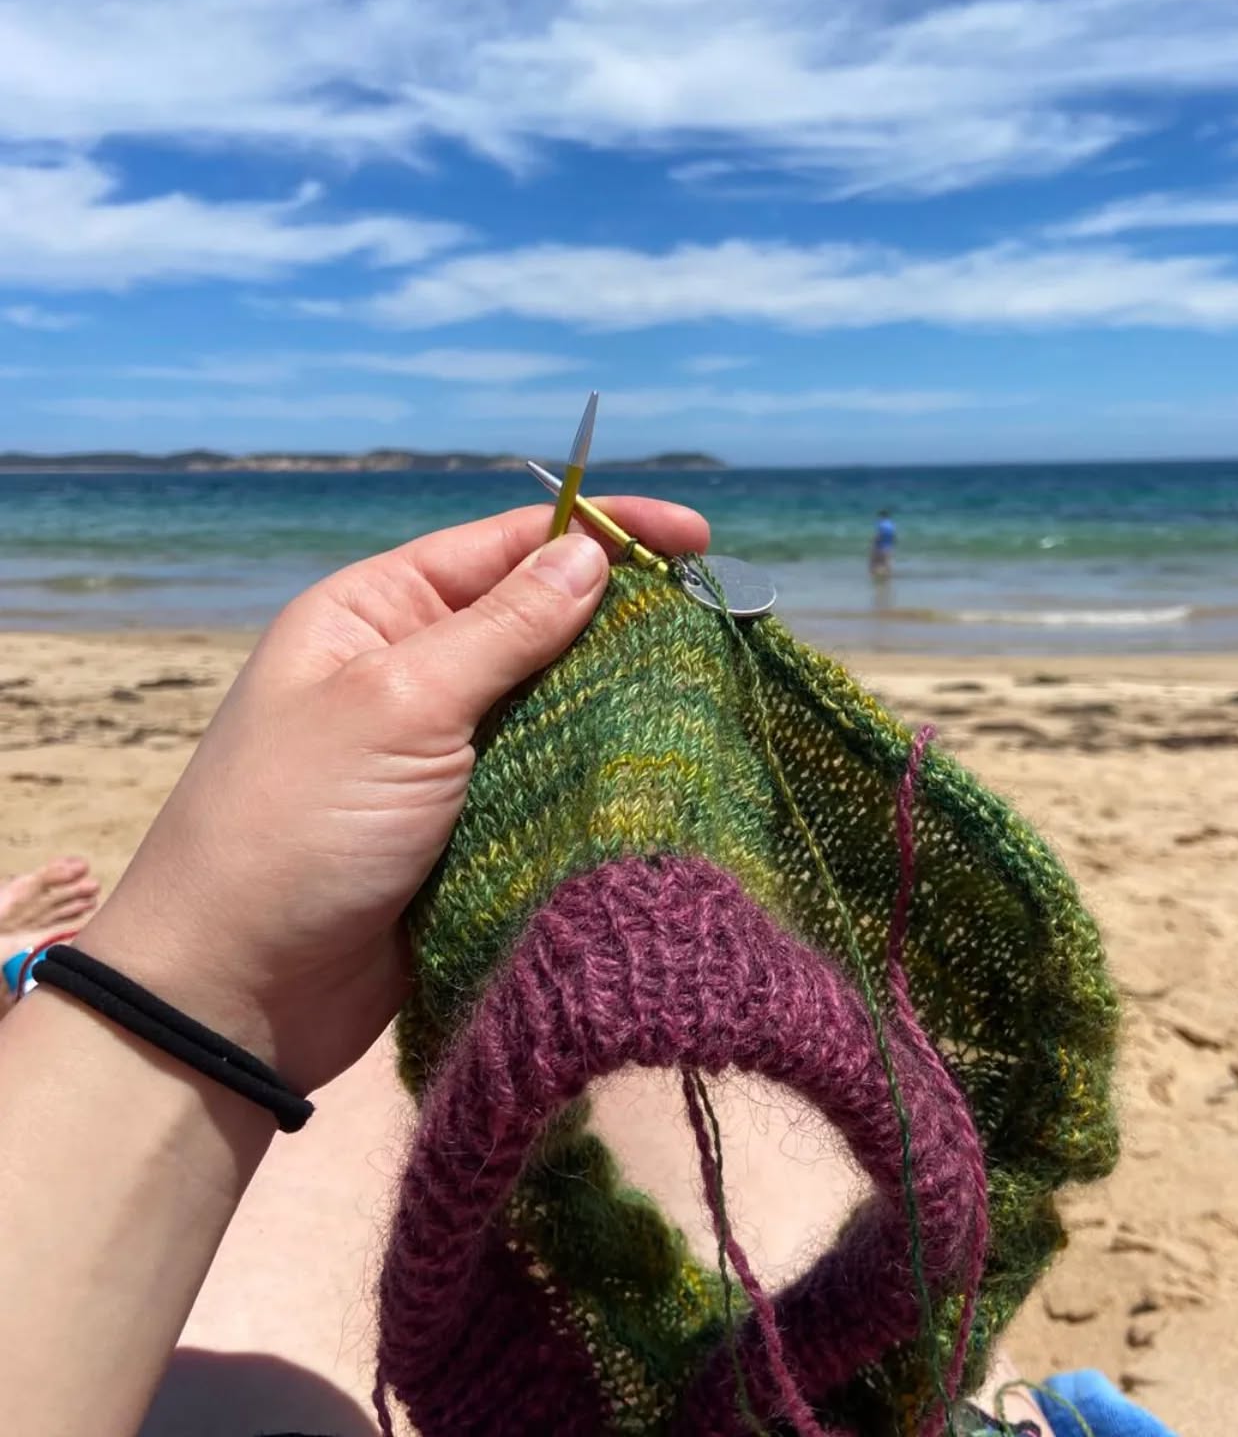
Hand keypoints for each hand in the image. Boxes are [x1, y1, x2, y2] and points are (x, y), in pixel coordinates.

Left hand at [78, 501, 707, 1095]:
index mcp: (377, 612)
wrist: (237, 993)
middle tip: (715, 626)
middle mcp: (413, 670)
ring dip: (620, 700)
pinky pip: (550, 778)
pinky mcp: (472, 825)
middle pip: (539, 619)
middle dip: (623, 618)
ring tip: (707, 695)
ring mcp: (445, 753)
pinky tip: (658, 766)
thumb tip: (590, 552)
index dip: (603, 531)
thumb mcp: (400, 704)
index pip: (506, 544)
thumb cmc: (302, 823)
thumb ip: (503, 628)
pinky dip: (599, 771)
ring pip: (554, 703)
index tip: (697, 539)